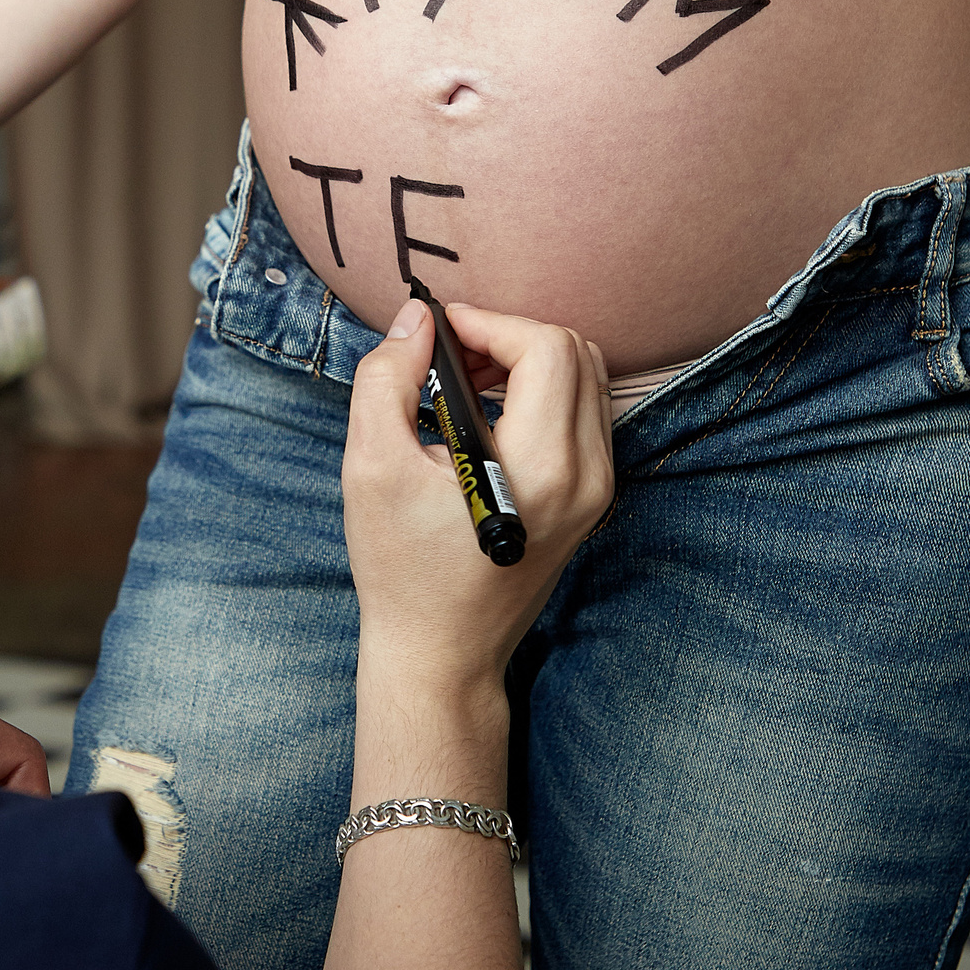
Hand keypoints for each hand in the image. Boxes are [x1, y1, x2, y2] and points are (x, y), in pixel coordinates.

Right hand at [342, 299, 613, 694]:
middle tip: (452, 356)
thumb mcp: (372, 465)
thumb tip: (416, 319)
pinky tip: (491, 415)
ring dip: (529, 361)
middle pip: (576, 353)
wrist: (440, 650)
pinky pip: (586, 414)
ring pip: (588, 378)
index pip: (546, 348)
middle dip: (510, 336)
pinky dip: (544, 392)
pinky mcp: (594, 500)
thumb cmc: (401, 567)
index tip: (441, 333)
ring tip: (468, 383)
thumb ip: (387, 378)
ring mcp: (598, 490)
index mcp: (541, 467)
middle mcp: (587, 476)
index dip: (490, 323)